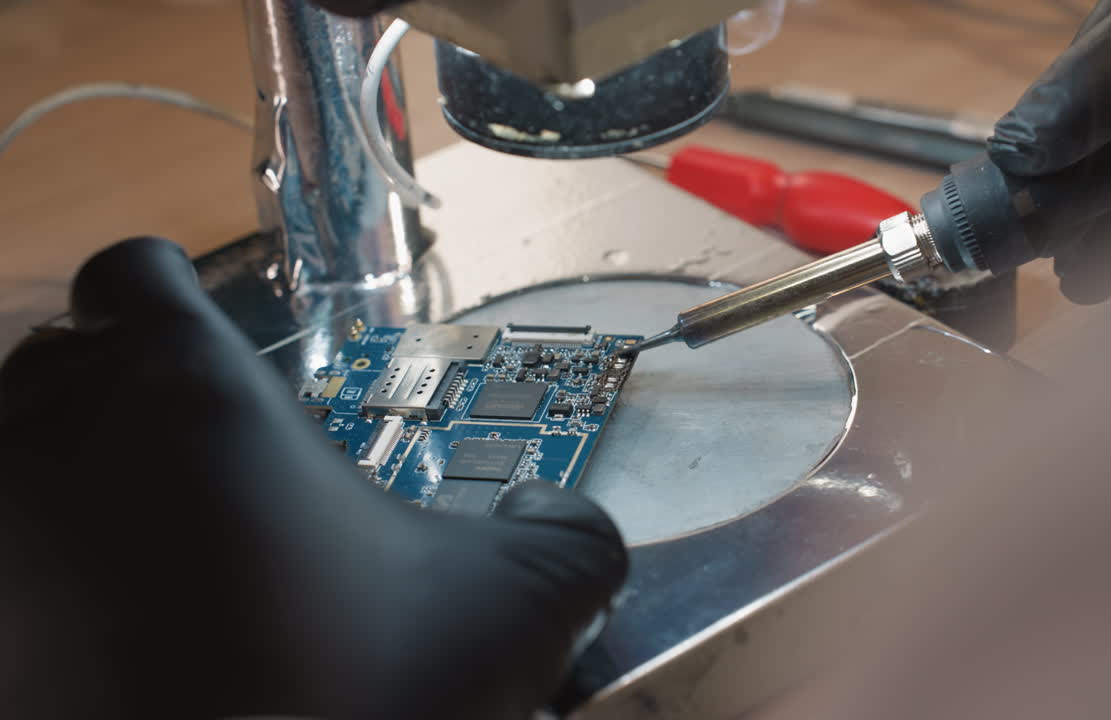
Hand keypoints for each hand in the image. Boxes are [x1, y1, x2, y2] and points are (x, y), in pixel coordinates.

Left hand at [0, 237, 626, 718]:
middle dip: (121, 394)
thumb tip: (555, 514)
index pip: (138, 276)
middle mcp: (61, 436)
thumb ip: (565, 536)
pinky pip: (6, 557)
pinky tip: (102, 618)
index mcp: (191, 389)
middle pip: (66, 362)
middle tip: (194, 458)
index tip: (194, 333)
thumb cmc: (357, 698)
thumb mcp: (512, 606)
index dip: (166, 296)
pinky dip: (41, 567)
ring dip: (70, 473)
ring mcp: (3, 532)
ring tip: (141, 538)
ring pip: (18, 452)